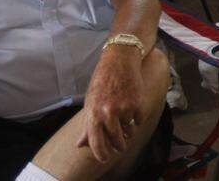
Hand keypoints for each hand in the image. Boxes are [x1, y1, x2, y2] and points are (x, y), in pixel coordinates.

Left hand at [76, 47, 144, 163]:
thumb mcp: (90, 102)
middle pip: (116, 141)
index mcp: (94, 114)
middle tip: (119, 146)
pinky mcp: (138, 103)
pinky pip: (138, 121)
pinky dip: (136, 117)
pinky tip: (132, 105)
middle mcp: (108, 113)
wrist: (120, 60)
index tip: (104, 159)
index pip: (96, 142)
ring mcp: (124, 108)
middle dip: (119, 146)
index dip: (101, 154)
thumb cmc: (102, 81)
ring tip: (124, 117)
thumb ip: (87, 125)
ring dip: (128, 129)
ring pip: (129, 131)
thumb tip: (80, 144)